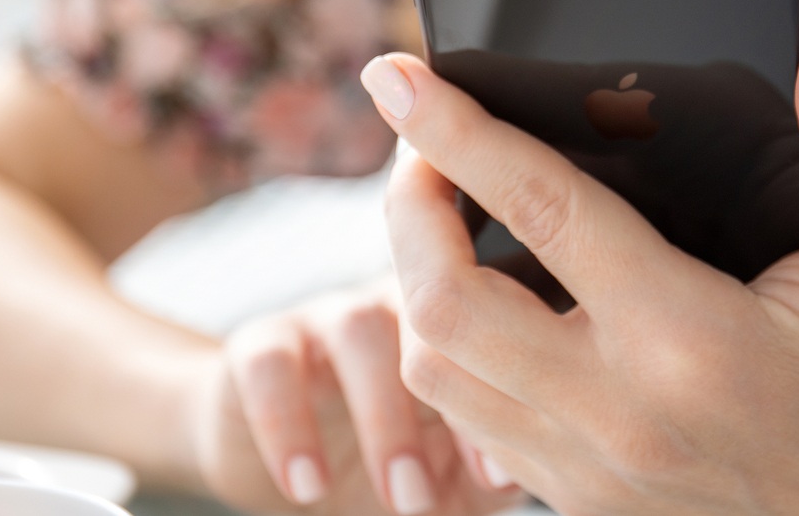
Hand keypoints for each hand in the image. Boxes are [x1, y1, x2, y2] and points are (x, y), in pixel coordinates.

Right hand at [187, 279, 520, 513]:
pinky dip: (287, 424)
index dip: (501, 398)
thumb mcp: (451, 474)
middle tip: (440, 491)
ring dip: (383, 417)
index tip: (499, 478)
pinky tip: (307, 484)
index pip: (488, 335)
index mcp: (455, 324)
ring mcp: (329, 315)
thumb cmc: (397, 459)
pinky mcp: (261, 341)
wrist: (293, 463)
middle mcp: (398, 302)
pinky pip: (270, 362)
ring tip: (400, 498)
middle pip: (431, 315)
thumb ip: (494, 465)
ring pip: (357, 328)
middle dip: (443, 402)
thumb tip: (537, 469)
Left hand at [365, 3, 798, 515]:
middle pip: (444, 303)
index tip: (394, 75)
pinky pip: (469, 424)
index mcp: (692, 338)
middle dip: (407, 208)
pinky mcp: (582, 500)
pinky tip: (478, 301)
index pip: (540, 210)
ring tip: (438, 214)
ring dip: (414, 282)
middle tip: (420, 144)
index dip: (456, 131)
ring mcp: (593, 469)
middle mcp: (622, 412)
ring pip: (437, 374)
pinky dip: (448, 352)